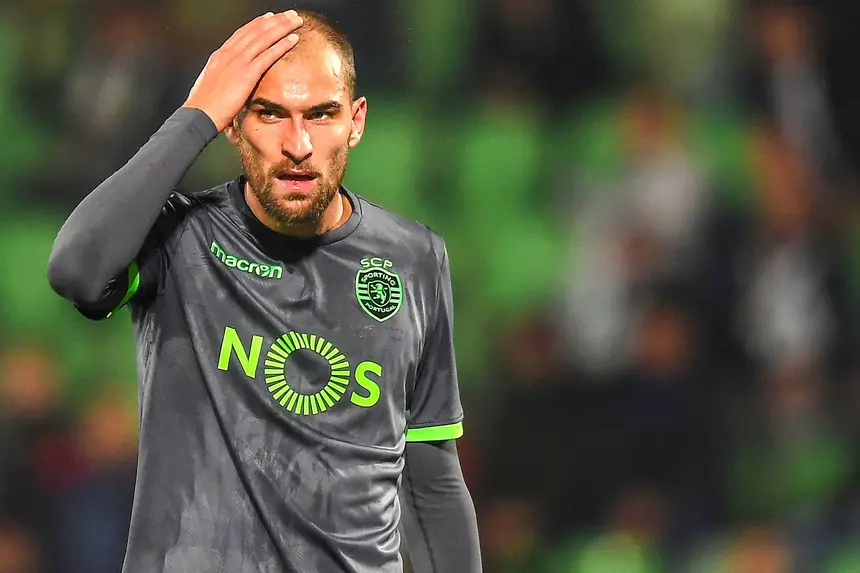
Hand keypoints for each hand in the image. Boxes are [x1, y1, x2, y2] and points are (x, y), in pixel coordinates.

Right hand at [183, 11, 302, 131]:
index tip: (270, 17)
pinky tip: (294, 39)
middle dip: (275, 20)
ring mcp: (237, 63)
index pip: (242, 34)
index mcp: (220, 56)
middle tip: (290, 14)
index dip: (258, 24)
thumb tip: (229, 80)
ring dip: (282, 27)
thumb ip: (223, 78)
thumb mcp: (211, 85)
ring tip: (297, 20)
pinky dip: (282, 45)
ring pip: (264, 38)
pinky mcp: (246, 75)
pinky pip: (267, 56)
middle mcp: (229, 54)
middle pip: (256, 31)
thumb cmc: (203, 108)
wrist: (198, 115)